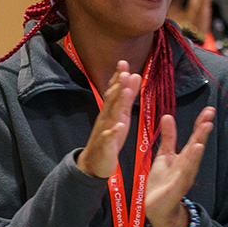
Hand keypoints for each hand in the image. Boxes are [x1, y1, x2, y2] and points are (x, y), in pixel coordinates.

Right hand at [76, 62, 140, 178]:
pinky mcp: (105, 147)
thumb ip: (126, 98)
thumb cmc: (109, 138)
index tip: (123, 63)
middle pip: (111, 100)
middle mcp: (106, 119)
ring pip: (111, 116)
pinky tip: (119, 126)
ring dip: (118, 103)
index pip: (114, 92)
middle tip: (124, 71)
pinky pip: (109, 138)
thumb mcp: (120, 116)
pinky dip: (113, 132)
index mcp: (111, 112)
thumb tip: (134, 76)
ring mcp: (104, 132)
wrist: (93, 164)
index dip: (118, 78)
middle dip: (117, 85)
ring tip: (125, 91)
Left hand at [144, 109, 213, 226]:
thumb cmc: (162, 182)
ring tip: (204, 130)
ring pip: (193, 159)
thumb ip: (168, 138)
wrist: (157, 207)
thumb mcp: (164, 155)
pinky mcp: (177, 186)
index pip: (194, 137)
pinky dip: (190, 163)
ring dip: (198, 145)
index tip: (208, 109)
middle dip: (203, 130)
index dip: (200, 124)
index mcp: (184, 157)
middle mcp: (188, 165)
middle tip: (210, 114)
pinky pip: (184, 173)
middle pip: (196, 145)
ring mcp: (184, 176)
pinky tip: (196, 151)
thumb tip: (168, 116)